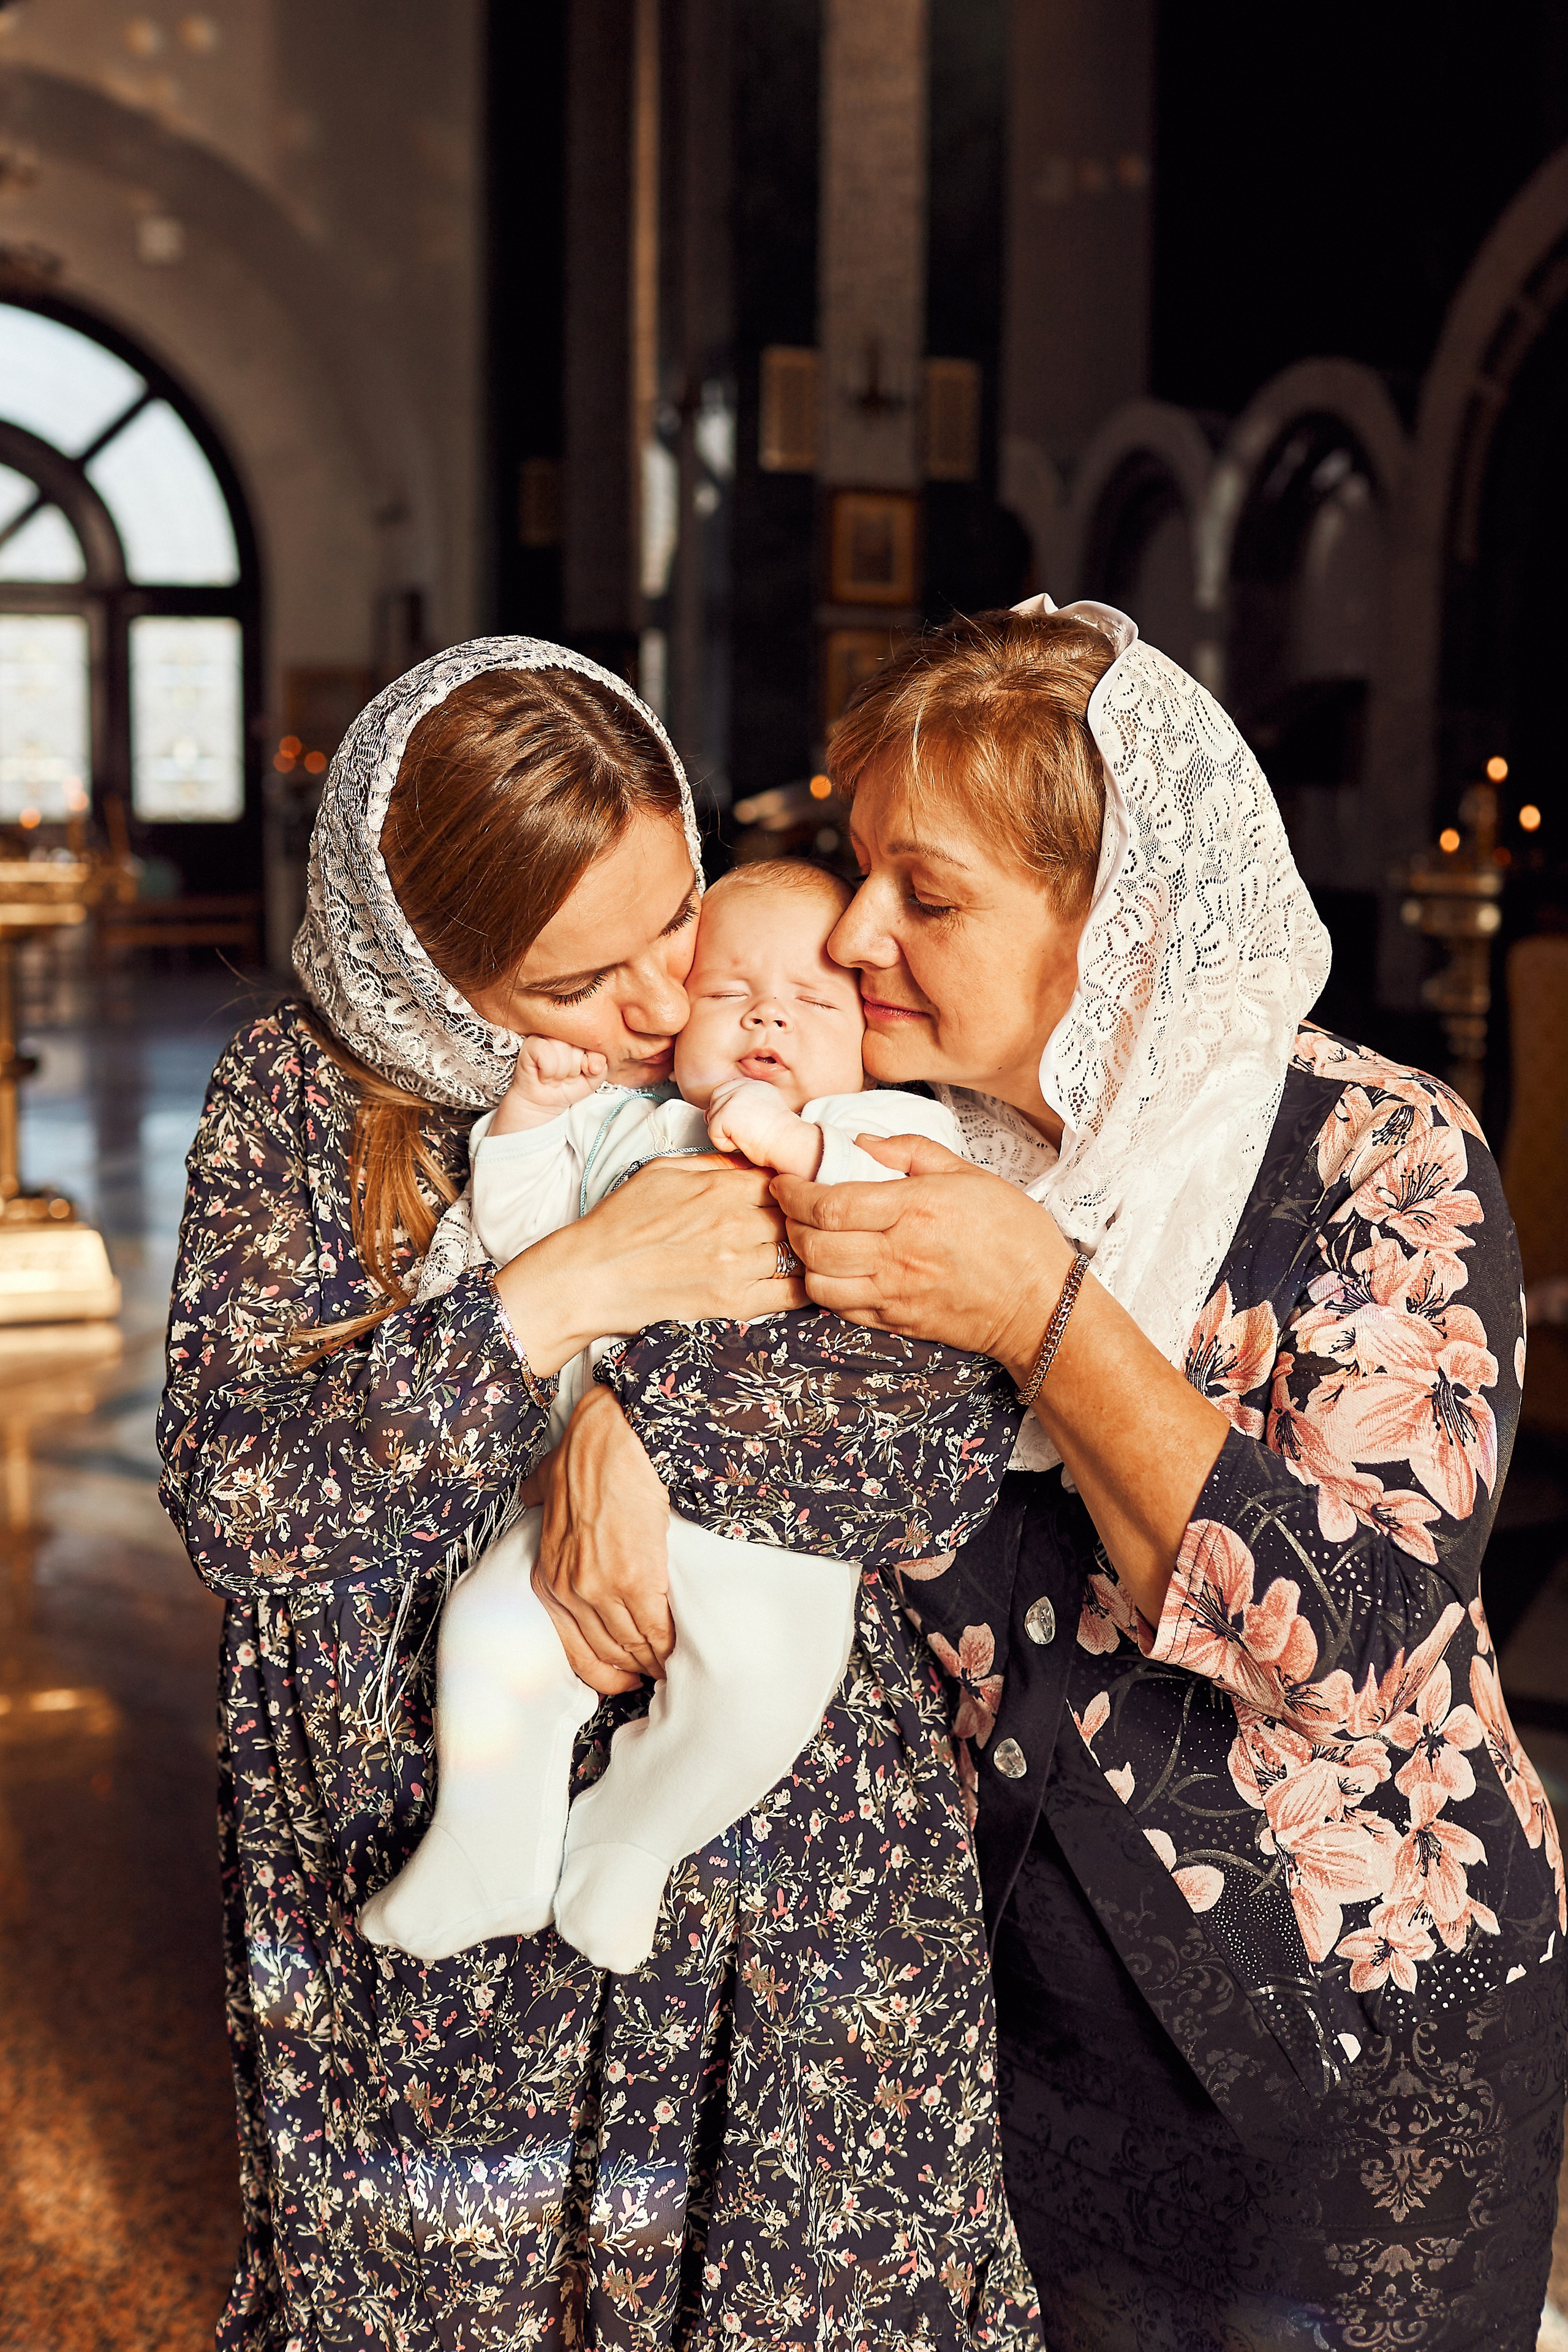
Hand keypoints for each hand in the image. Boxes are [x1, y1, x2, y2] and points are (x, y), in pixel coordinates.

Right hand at [491, 1035, 607, 1133]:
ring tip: (555, 1077)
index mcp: (580, 1034)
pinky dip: (548, 1071)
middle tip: (566, 1076)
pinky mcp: (531, 1043)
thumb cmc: (567, 1087)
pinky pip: (545, 1053)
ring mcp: (546, 1034)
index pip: (595, 1039)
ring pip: (562, 1047)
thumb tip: (595, 1064)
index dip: (592, 1061)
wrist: (544, 1103)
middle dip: (575, 1069)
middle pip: (578, 1043)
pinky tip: (544, 1076)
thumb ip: (601, 1068)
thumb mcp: (592, 1080)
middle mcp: (563, 1030)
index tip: (584, 1071)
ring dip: (561, 1072)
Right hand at [498, 1153, 805, 1376]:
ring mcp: (737, 1266)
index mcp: (721, 1188)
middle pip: (798, 1216)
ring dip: (808, 1251)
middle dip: (806, 1219)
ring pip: (800, 1253)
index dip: (797, 1186)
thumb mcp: (663, 1171)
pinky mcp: (734, 1303)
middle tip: (811, 1223)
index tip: (800, 1193)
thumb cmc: (620, 1222)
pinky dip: (805, 1287)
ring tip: (810, 1251)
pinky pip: (791, 1294)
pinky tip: (805, 1280)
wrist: (590, 1277)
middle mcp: (736, 1225)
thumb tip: (752, 1159)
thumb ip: (714, 1164)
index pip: (786, 1180)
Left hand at [529, 1385, 672, 1690]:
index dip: (602, 1670)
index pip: (573, 1646)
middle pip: (607, 1650)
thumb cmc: (584, 1455)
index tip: (623, 1676)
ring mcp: (601, 1589)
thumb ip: (537, 1494)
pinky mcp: (636, 1581)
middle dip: (634, 1667)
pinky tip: (682, 1647)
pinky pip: (656, 1629)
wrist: (612, 1439)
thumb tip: (530, 1492)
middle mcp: (570, 1590)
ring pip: (633, 1644)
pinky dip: (670, 1643)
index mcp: (547, 1575)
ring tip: (673, 1662)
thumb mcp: (546, 1480)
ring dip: (655, 1659)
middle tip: (656, 1672)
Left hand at [705, 1076, 821, 1175]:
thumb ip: (745, 1105)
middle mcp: (743, 1087)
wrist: (788, 1142)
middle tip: (740, 1132)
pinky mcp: (725, 1114)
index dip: (729, 1109)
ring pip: (713, 1117)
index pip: (728, 1090)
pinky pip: (713, 1133)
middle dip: (722, 1119)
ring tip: (745, 1136)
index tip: (742, 1122)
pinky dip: (724, 1144)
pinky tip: (741, 1142)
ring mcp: (733, 1099)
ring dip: (725, 1133)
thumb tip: (723, 1111)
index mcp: (754, 1084)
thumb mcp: (766, 1110)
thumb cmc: (782, 1134)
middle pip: (716, 1100)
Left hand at [779, 1132, 1228, 1628]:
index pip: (830, 1204)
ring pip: (818, 1282)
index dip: (794, 1192)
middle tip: (791, 1207)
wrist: (1042, 1305)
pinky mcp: (897, 1322)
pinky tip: (834, 1268)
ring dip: (803, 1259)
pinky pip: (840, 1309)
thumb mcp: (971, 1174)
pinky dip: (825, 1288)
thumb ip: (911, 1152)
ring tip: (810, 1239)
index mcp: (916, 1210)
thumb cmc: (1013, 1235)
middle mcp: (898, 1255)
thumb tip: (860, 1143)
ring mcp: (895, 1294)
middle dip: (790, 1223)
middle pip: (814, 1243)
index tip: (785, 1182)